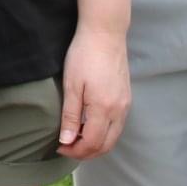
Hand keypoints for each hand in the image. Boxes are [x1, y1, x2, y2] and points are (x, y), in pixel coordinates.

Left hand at [57, 26, 128, 159]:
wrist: (105, 33)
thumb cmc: (84, 55)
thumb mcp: (71, 85)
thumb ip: (71, 116)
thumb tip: (67, 141)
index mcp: (104, 109)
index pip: (92, 143)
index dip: (75, 151)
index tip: (59, 147)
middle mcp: (119, 111)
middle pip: (106, 145)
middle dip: (86, 152)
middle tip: (67, 148)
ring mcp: (126, 105)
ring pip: (113, 137)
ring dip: (96, 144)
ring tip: (76, 139)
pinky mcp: (127, 98)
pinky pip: (117, 126)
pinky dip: (104, 133)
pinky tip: (90, 126)